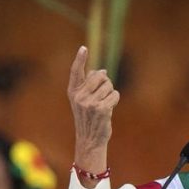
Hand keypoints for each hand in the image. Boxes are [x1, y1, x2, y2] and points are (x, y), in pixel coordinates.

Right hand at [67, 46, 119, 185]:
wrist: (90, 140)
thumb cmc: (89, 118)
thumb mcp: (83, 101)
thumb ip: (89, 85)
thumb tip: (102, 71)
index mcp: (73, 92)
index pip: (76, 72)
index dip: (80, 59)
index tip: (84, 48)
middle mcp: (79, 96)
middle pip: (99, 75)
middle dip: (105, 82)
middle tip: (103, 94)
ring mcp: (90, 103)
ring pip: (109, 85)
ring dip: (111, 93)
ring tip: (104, 104)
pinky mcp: (101, 109)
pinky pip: (115, 95)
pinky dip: (115, 100)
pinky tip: (109, 108)